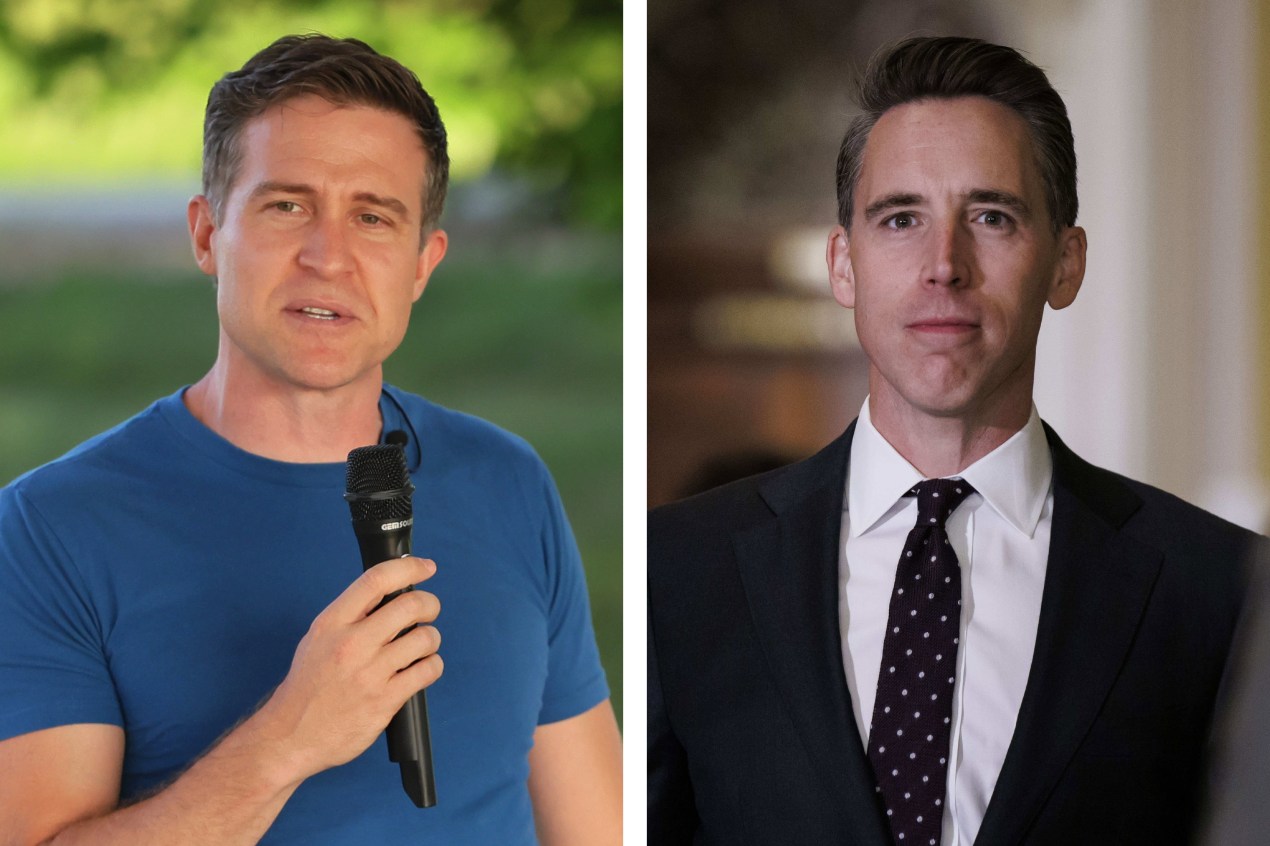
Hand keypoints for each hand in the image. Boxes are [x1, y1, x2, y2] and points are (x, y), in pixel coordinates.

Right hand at [248, 556, 442, 785]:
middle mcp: (351, 644)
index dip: (408, 567)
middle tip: (429, 611)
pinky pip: (427, 671)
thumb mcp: (318, 638)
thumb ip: (351, 615)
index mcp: (332, 623)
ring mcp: (369, 673)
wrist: (290, 735)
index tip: (426, 567)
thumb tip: (391, 593)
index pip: (376, 580)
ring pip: (425, 638)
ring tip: (422, 646)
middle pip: (410, 605)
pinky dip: (432, 665)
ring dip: (431, 638)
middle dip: (430, 604)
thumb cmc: (308, 686)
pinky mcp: (384, 700)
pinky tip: (422, 668)